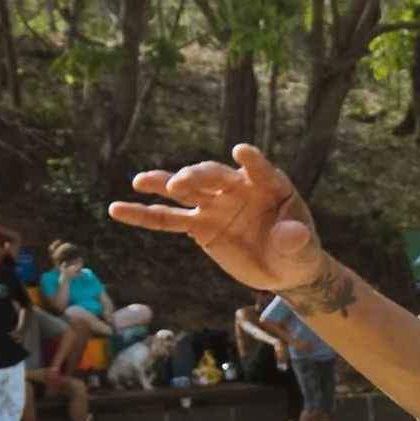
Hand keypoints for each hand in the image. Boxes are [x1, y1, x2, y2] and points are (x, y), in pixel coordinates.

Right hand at [109, 145, 321, 294]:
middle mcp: (237, 188)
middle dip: (196, 177)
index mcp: (268, 184)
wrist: (283, 268)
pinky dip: (144, 216)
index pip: (259, 170)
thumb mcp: (302, 250)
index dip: (251, 162)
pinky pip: (168, 220)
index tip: (240, 152)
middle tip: (179, 184)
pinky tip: (118, 209)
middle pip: (213, 177)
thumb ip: (296, 239)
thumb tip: (293, 235)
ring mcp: (214, 205)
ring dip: (164, 184)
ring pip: (186, 191)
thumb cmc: (297, 252)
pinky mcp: (199, 225)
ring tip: (140, 181)